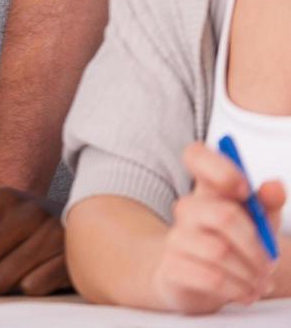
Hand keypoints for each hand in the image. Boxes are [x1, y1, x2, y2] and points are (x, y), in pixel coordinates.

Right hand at [150, 142, 284, 314]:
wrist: (195, 280)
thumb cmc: (229, 244)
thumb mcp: (256, 222)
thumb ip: (267, 203)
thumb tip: (274, 186)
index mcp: (207, 188)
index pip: (196, 155)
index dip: (220, 168)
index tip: (244, 190)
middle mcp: (187, 208)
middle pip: (224, 215)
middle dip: (256, 245)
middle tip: (269, 262)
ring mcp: (176, 237)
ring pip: (219, 251)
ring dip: (249, 273)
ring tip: (258, 282)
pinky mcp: (172, 267)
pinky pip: (210, 277)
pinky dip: (237, 289)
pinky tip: (244, 292)